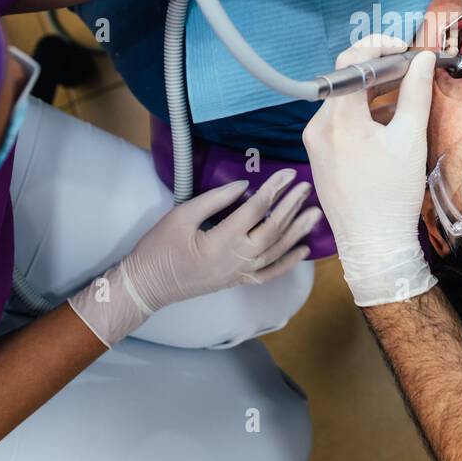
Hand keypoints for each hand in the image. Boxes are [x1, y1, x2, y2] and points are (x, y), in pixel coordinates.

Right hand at [68, 170, 318, 346]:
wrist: (147, 286)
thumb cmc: (158, 249)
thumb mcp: (180, 216)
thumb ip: (214, 200)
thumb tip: (245, 186)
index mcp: (220, 241)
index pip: (255, 211)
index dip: (273, 190)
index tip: (288, 174)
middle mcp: (235, 260)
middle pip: (272, 230)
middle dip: (291, 207)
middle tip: (307, 187)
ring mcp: (238, 274)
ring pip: (276, 252)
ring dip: (297, 232)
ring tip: (314, 213)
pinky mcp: (237, 281)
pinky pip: (269, 274)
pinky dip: (288, 263)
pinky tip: (303, 250)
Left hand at [303, 37, 437, 306]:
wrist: (372, 245)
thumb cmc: (393, 195)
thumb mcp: (409, 140)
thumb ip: (415, 94)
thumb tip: (422, 59)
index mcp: (338, 121)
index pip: (349, 63)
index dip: (377, 47)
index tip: (404, 49)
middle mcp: (317, 126)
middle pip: (346, 82)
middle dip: (380, 71)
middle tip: (411, 70)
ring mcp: (314, 142)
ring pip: (343, 102)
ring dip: (372, 93)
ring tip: (404, 95)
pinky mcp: (318, 155)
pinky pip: (338, 122)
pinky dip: (362, 114)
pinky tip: (386, 122)